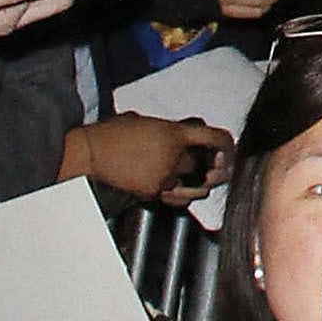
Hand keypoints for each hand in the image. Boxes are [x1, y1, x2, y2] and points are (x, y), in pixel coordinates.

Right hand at [65, 114, 231, 202]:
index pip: (213, 138)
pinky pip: (179, 198)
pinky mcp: (154, 192)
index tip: (229, 151)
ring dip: (200, 184)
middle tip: (215, 168)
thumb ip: (168, 130)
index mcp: (173, 133)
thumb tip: (181, 137)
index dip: (227, 145)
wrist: (91, 152)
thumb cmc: (113, 134)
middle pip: (204, 165)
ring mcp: (164, 176)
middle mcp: (173, 155)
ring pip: (195, 185)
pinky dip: (184, 196)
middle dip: (209, 166)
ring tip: (201, 181)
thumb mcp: (144, 121)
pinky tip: (184, 192)